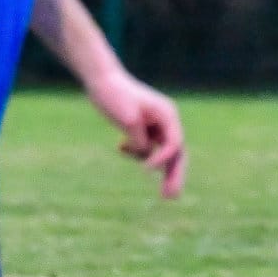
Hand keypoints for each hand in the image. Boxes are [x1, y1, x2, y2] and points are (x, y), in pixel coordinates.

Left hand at [87, 70, 187, 199]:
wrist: (101, 79)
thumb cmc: (114, 95)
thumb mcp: (127, 118)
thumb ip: (140, 139)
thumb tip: (147, 155)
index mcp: (167, 114)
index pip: (174, 143)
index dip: (163, 159)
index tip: (146, 169)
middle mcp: (166, 121)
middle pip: (176, 153)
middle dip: (175, 175)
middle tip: (172, 197)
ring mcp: (157, 125)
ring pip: (164, 154)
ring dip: (161, 171)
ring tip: (165, 195)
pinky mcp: (145, 128)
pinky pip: (147, 148)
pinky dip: (137, 152)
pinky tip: (119, 146)